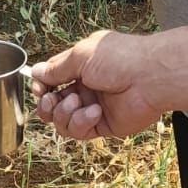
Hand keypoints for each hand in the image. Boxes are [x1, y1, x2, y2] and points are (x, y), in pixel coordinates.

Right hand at [30, 28, 168, 140]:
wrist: (150, 78)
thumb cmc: (120, 59)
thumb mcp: (81, 56)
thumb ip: (57, 68)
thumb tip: (36, 71)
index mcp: (82, 66)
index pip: (53, 79)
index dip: (42, 86)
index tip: (38, 87)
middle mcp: (86, 87)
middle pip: (53, 104)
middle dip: (47, 104)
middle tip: (50, 99)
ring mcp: (94, 107)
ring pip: (63, 121)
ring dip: (64, 113)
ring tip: (78, 101)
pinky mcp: (103, 125)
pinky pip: (79, 131)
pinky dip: (81, 122)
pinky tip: (94, 111)